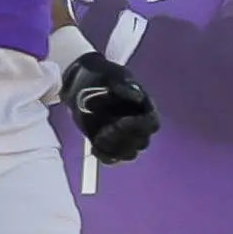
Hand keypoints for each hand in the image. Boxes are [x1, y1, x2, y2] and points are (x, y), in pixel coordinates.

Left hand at [52, 48, 158, 163]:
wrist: (81, 82)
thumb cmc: (101, 76)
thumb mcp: (112, 74)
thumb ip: (124, 84)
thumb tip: (137, 96)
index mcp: (144, 107)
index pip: (151, 124)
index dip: (138, 127)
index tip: (120, 122)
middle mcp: (138, 125)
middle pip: (141, 142)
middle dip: (123, 139)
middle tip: (104, 131)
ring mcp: (124, 136)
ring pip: (129, 153)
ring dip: (115, 149)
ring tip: (99, 138)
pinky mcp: (109, 143)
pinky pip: (112, 158)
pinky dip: (104, 156)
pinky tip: (94, 147)